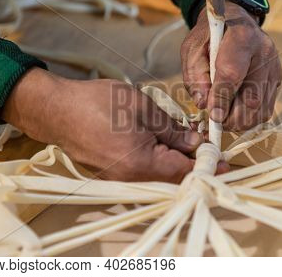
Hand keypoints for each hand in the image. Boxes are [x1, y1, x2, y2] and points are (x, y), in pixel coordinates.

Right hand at [2, 68, 227, 182]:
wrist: (56, 109)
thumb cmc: (98, 103)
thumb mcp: (143, 108)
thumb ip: (173, 129)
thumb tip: (196, 143)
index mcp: (142, 164)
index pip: (185, 171)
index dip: (208, 166)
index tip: (226, 162)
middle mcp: (131, 179)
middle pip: (173, 177)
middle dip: (193, 164)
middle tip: (209, 150)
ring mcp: (119, 178)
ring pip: (158, 174)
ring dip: (175, 161)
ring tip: (187, 142)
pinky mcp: (112, 173)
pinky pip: (143, 171)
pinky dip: (158, 160)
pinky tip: (163, 144)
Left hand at [181, 1, 281, 130]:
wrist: (235, 22)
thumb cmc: (210, 36)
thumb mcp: (193, 48)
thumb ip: (195, 75)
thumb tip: (203, 104)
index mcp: (241, 37)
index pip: (232, 74)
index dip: (221, 98)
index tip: (212, 116)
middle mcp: (264, 52)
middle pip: (252, 97)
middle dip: (232, 117)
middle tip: (216, 121)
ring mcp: (274, 66)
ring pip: (261, 108)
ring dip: (241, 122)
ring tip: (225, 119)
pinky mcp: (277, 78)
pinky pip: (267, 109)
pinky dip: (251, 118)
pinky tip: (236, 113)